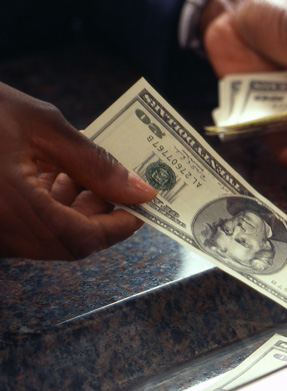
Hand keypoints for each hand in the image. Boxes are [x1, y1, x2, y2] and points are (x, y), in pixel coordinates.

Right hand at [0, 83, 156, 259]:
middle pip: (72, 241)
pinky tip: (58, 175)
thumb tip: (139, 189)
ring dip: (79, 209)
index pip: (87, 239)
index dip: (122, 226)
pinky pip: (32, 227)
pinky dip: (53, 206)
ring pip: (53, 235)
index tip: (144, 208)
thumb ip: (94, 161)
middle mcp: (4, 234)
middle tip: (121, 186)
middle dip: (102, 214)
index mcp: (17, 211)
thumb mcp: (39, 125)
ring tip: (89, 174)